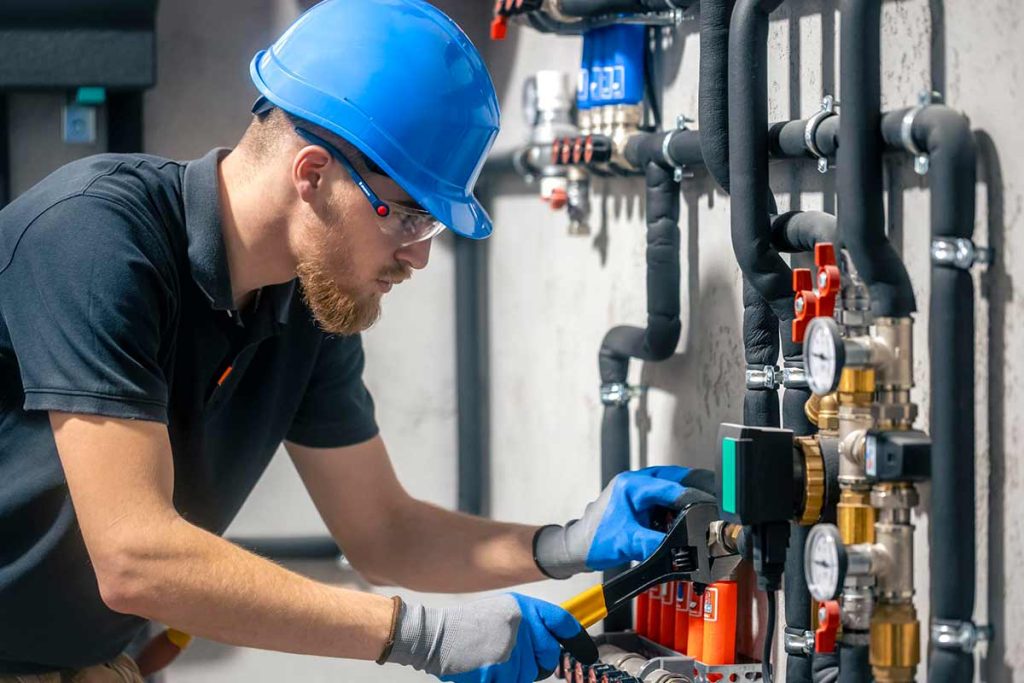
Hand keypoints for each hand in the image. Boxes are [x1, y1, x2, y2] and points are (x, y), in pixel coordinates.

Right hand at [387, 593, 595, 681]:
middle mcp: (522, 625)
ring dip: (513, 676)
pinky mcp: (499, 671)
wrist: (434, 636)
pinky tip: (484, 670)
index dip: (578, 640)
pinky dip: (499, 681)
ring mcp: (511, 649)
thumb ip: (528, 626)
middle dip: (535, 664)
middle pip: (548, 658)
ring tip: (490, 660)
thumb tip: (555, 645)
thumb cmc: (466, 628)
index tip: (587, 655)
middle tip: (509, 657)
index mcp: (523, 608)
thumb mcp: (502, 615)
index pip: (563, 622)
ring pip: (529, 677)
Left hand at [533, 465, 715, 578]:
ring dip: (687, 498)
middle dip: (696, 490)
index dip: (693, 496)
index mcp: (631, 485)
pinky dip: (678, 507)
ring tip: (704, 511)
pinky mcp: (641, 502)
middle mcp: (636, 482)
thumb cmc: (594, 540)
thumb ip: (655, 543)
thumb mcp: (628, 543)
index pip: (671, 486)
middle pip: (676, 480)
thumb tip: (680, 547)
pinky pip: (667, 499)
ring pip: (673, 488)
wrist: (578, 548)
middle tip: (714, 501)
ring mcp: (639, 491)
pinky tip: (686, 519)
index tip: (711, 506)